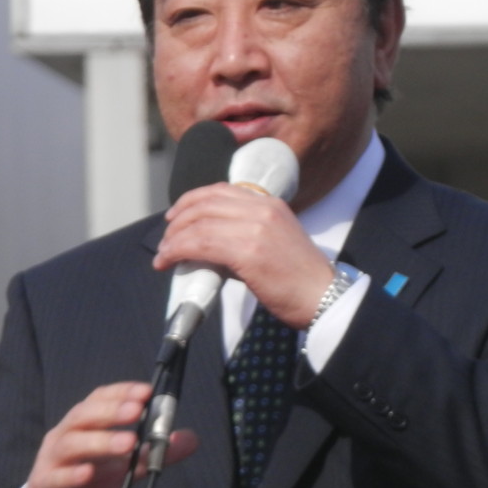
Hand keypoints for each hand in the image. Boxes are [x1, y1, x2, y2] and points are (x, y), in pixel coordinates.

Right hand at [13, 381, 197, 487]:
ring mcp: (51, 460)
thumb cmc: (87, 484)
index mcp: (83, 425)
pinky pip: (56, 478)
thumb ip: (154, 453)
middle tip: (138, 410)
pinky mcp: (45, 487)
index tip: (147, 391)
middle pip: (83, 415)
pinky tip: (88, 473)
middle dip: (111, 411)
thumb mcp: (126, 468)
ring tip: (128, 443)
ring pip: (71, 443)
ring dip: (100, 441)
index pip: (99, 399)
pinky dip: (72, 474)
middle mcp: (64, 436)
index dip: (121, 392)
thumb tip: (191, 438)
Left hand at [154, 182, 333, 328]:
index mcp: (270, 204)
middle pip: (205, 203)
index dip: (191, 200)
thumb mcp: (272, 244)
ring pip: (199, 223)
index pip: (221, 190)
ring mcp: (256, 228)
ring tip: (163, 254)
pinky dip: (178, 251)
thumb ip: (241, 237)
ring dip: (173, 239)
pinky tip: (169, 261)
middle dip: (177, 220)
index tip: (176, 215)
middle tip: (165, 238)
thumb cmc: (298, 280)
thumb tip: (204, 247)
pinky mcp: (248, 251)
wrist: (324, 298)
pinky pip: (201, 244)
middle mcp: (262, 209)